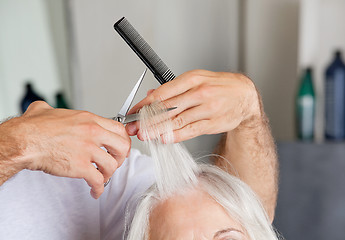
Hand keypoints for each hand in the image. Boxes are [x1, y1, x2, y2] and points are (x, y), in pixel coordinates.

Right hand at [2, 101, 129, 198]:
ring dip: (108, 174)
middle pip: (122, 146)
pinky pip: (98, 180)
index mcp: (89, 120)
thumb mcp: (46, 110)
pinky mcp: (80, 166)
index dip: (122, 140)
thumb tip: (45, 109)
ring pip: (112, 165)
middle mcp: (93, 133)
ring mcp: (88, 150)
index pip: (119, 129)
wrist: (24, 141)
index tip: (119, 147)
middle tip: (114, 162)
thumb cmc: (33, 128)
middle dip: (120, 157)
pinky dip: (98, 188)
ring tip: (102, 177)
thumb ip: (51, 109)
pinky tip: (94, 190)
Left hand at [126, 70, 261, 141]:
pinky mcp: (213, 123)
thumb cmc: (218, 86)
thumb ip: (173, 88)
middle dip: (147, 119)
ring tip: (145, 135)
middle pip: (168, 108)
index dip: (145, 104)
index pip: (163, 93)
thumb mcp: (197, 79)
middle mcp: (200, 92)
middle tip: (134, 127)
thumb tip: (151, 95)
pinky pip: (191, 130)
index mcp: (192, 79)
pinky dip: (177, 135)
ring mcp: (207, 108)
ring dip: (159, 129)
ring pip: (178, 120)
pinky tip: (165, 138)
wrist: (245, 96)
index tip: (133, 112)